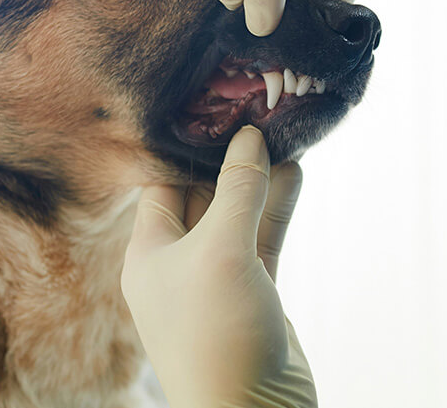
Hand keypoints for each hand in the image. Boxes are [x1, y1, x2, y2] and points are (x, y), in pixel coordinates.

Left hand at [121, 126, 316, 407]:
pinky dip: (277, 206)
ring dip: (260, 179)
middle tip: (256, 114)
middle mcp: (179, 262)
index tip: (213, 111)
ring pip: (239, 214)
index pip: (162, 185)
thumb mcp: (221, 251)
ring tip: (283, 134)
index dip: (185, 149)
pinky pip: (264, 238)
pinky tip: (295, 172)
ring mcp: (219, 278)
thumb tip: (249, 136)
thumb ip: (236, 190)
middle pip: (204, 195)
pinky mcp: (254, 292)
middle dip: (229, 159)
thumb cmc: (217, 334)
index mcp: (150, 253)